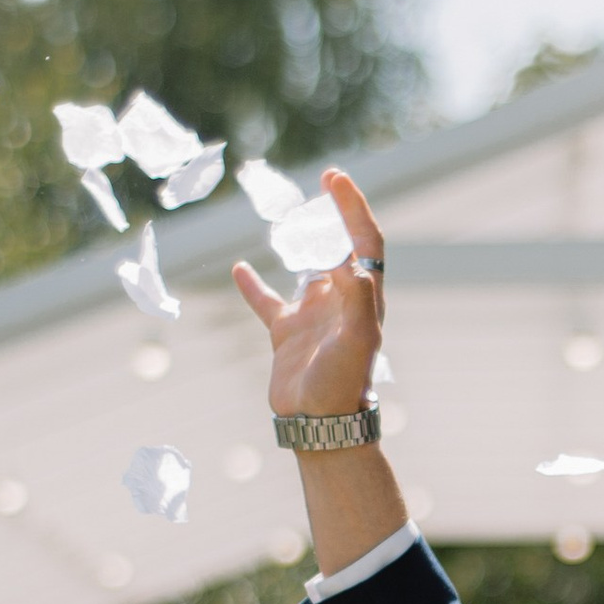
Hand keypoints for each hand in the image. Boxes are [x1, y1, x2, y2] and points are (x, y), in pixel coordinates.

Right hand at [230, 165, 385, 415]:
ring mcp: (312, 316)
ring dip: (300, 242)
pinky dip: (253, 285)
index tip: (335, 179)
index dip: (353, 208)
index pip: (364, 241)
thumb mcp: (356, 340)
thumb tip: (348, 259)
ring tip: (289, 216)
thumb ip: (356, 298)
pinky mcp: (286, 334)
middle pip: (340, 246)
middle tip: (325, 181)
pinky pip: (267, 302)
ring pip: (306, 268)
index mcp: (362, 298)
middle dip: (335, 214)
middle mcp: (340, 301)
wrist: (320, 424)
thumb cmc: (343, 384)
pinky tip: (239, 268)